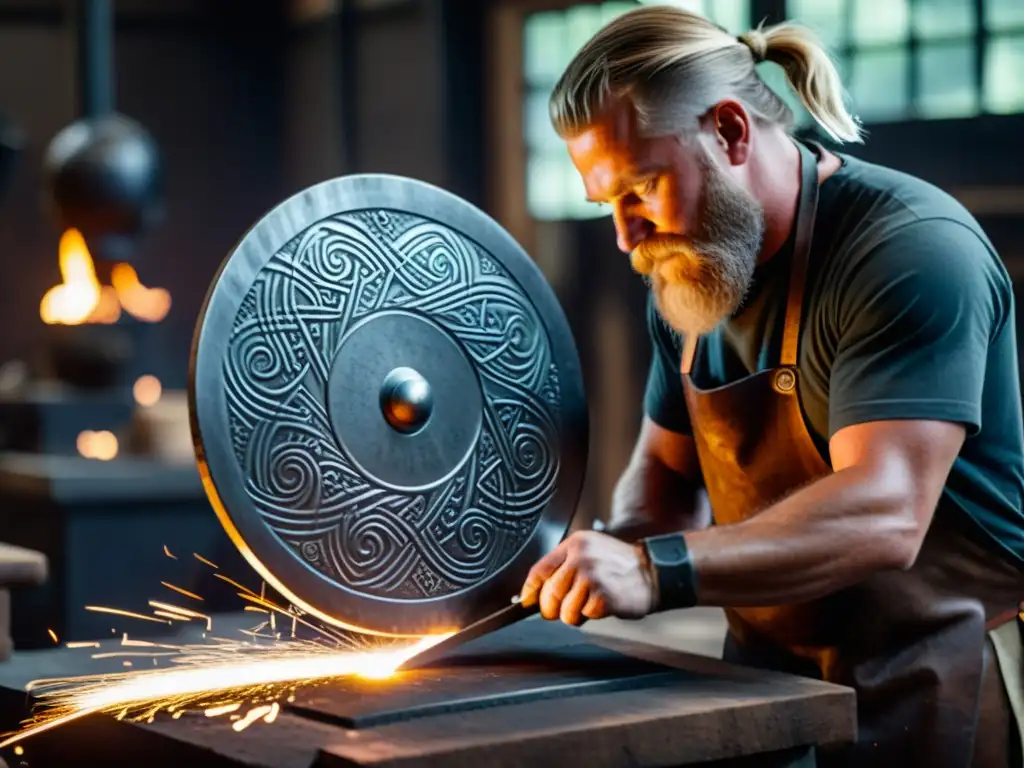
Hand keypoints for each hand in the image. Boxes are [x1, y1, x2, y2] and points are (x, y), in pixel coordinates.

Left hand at [520, 531, 655, 624]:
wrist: (651, 572)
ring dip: (574, 615)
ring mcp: (592, 576)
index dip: (530, 590)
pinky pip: (585, 616)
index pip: (539, 570)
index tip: (526, 601)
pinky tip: (603, 604)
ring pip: (565, 611)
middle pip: (550, 594)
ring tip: (589, 603)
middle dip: (552, 609)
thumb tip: (535, 591)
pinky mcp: (603, 595)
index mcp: (574, 544)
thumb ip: (564, 565)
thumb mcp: (589, 551)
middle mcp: (581, 558)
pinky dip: (591, 615)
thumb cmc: (618, 565)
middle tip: (563, 610)